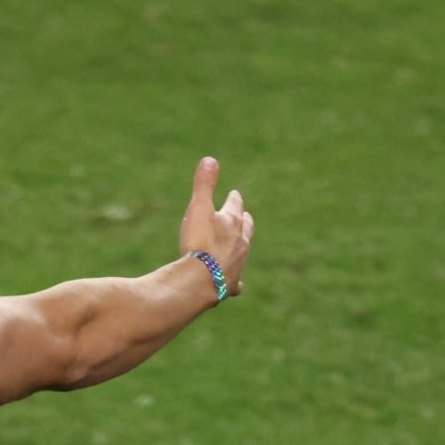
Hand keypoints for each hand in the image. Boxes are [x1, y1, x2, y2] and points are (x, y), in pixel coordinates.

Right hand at [178, 156, 253, 295]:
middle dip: (244, 220)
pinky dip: (236, 281)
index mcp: (232, 223)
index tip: (235, 194)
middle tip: (245, 216)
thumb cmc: (198, 243)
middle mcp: (240, 243)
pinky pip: (236, 282)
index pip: (235, 206)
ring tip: (241, 244)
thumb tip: (210, 159)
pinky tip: (238, 284)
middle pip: (245, 228)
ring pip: (243, 252)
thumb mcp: (198, 209)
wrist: (201, 280)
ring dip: (242, 246)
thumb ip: (204, 185)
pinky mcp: (231, 284)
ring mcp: (238, 264)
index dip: (234, 200)